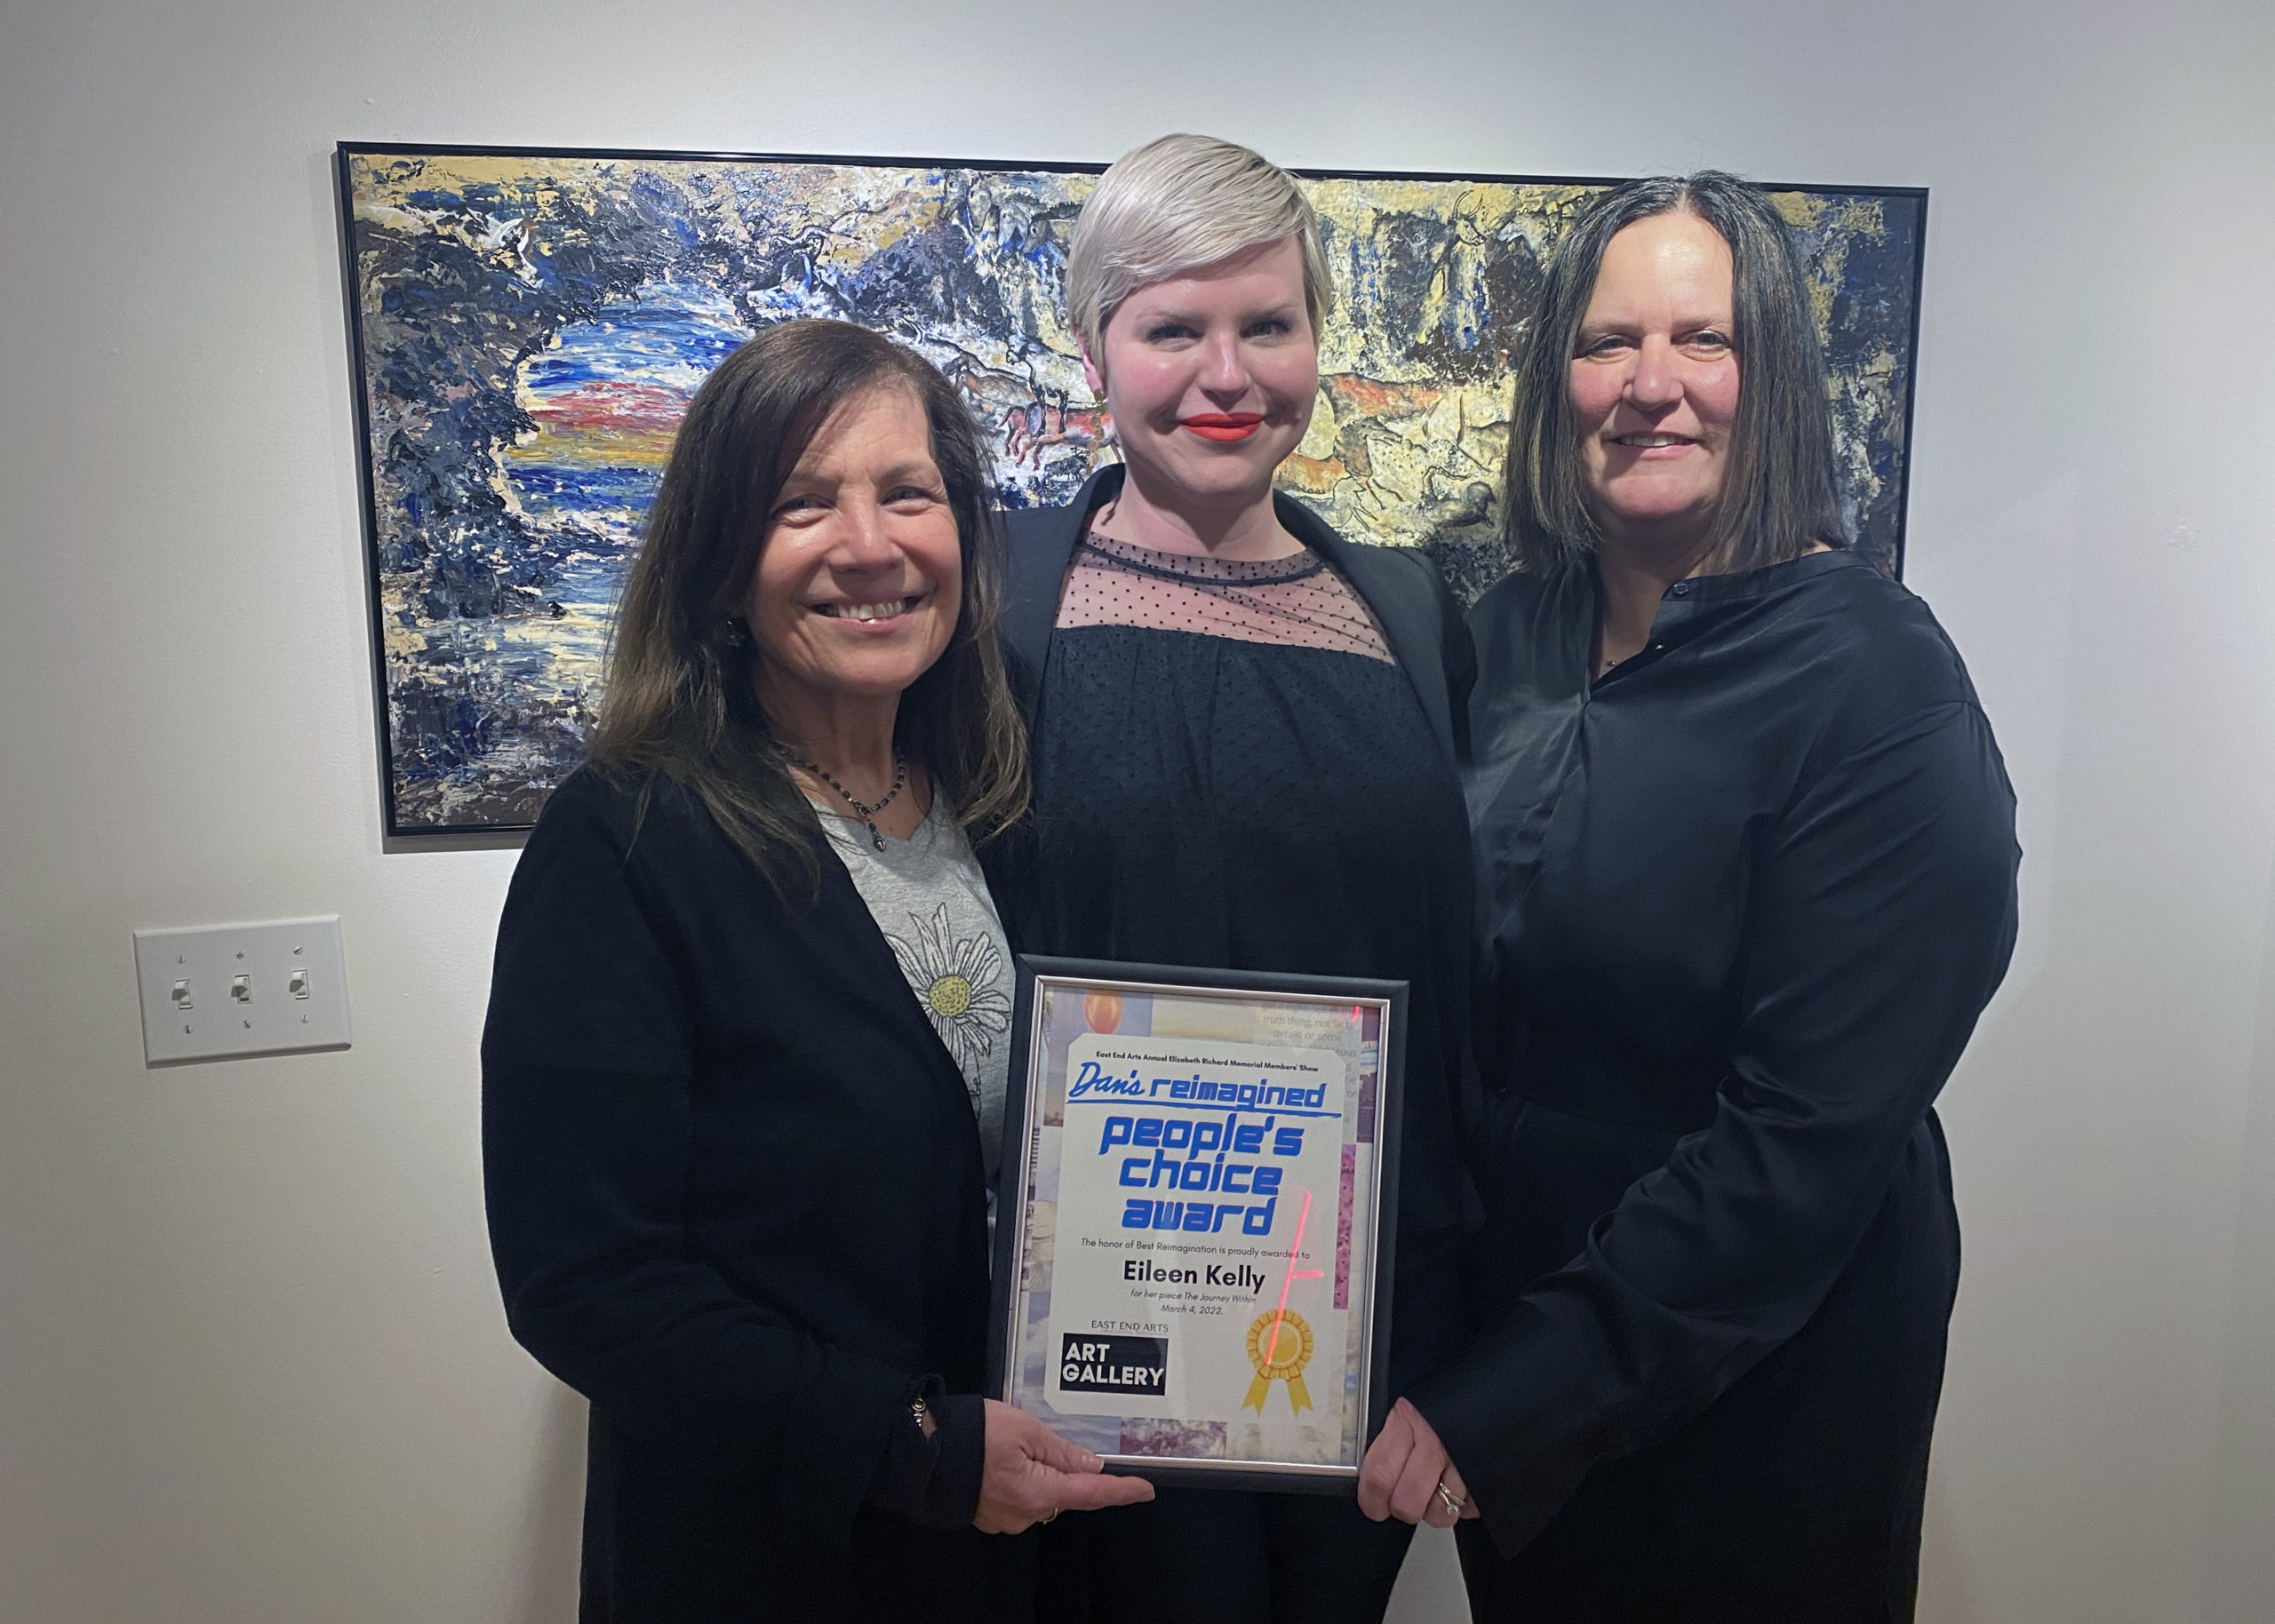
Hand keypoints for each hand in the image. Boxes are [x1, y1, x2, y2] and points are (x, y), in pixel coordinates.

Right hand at [972, 1399, 1154, 1533]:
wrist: (922, 1451)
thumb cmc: (974, 1434)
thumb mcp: (1026, 1429)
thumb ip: (1061, 1451)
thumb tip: (1091, 1465)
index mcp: (1040, 1493)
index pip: (1093, 1493)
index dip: (1122, 1490)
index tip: (1145, 1490)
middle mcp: (1026, 1515)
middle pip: (1064, 1492)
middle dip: (1064, 1468)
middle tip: (1040, 1438)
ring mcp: (1005, 1519)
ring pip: (1040, 1493)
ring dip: (1039, 1471)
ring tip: (1010, 1442)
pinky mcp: (988, 1515)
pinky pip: (1018, 1496)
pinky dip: (1019, 1478)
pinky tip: (1001, 1458)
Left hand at [1358, 1397, 1477, 1527]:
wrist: (1486, 1380)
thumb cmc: (1440, 1390)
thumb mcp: (1406, 1402)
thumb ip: (1386, 1434)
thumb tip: (1366, 1472)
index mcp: (1407, 1421)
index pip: (1379, 1477)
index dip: (1371, 1500)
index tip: (1372, 1503)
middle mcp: (1437, 1444)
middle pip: (1407, 1505)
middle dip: (1402, 1508)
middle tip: (1403, 1495)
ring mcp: (1466, 1463)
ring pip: (1440, 1515)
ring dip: (1434, 1508)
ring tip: (1434, 1485)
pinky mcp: (1489, 1477)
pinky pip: (1469, 1510)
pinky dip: (1463, 1503)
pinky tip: (1458, 1481)